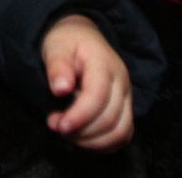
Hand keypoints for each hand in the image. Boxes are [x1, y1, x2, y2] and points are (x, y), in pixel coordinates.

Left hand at [40, 14, 133, 150]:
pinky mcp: (125, 109)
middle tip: (55, 125)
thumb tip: (61, 89)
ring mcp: (126, 97)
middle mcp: (121, 82)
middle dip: (80, 131)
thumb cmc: (68, 42)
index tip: (58, 125)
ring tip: (67, 132)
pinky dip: (103, 144)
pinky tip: (82, 138)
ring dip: (91, 141)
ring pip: (119, 132)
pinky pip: (122, 136)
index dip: (79, 116)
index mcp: (104, 64)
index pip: (98, 96)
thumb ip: (57, 66)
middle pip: (109, 119)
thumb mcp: (56, 46)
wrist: (82, 37)